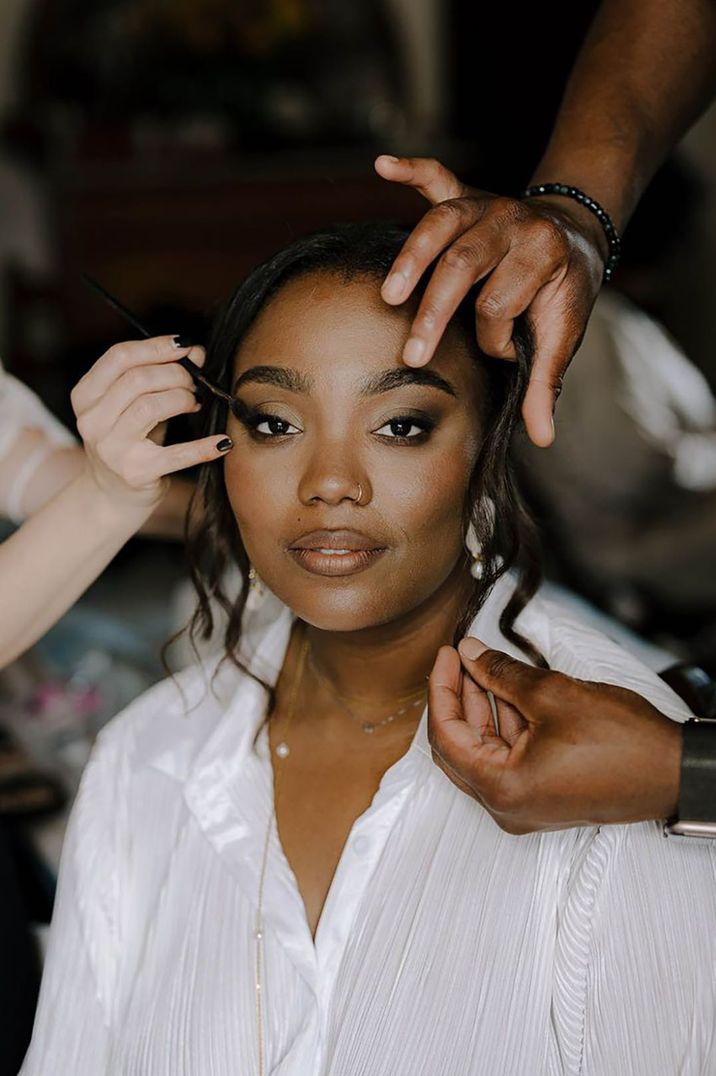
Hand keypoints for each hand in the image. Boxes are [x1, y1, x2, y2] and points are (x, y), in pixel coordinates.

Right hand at [71, 336, 231, 515]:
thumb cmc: (127, 440)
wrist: (112, 495)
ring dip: (182, 398)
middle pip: (137, 379)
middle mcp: (93, 422)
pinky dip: (204, 447)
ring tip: (194, 403)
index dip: (156, 346)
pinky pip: (177, 454)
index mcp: (85, 397)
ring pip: (151, 406)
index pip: (119, 357)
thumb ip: (157, 376)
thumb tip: (197, 351)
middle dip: (175, 374)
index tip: (184, 345)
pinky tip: (223, 442)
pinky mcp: (136, 473)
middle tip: (193, 381)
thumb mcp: (130, 405)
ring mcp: (112, 449)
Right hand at [375, 155, 606, 445]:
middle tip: (413, 355)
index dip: (496, 337)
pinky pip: (437, 178)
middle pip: (463, 265)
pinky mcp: (466, 195)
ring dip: (411, 259)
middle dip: (436, 313)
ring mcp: (486, 205)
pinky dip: (410, 169)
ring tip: (390, 296)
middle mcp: (513, 223)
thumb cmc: (561, 292)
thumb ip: (547, 383)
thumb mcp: (564, 335)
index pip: (501, 302)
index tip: (502, 351)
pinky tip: (383, 165)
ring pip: (441, 224)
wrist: (574, 234)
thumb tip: (542, 437)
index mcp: (543, 255)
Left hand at [428, 637, 681, 832]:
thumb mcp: (553, 695)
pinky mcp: (543, 795)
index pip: (446, 736)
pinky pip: (508, 758)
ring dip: (482, 708)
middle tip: (460, 658)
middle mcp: (506, 805)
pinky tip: (508, 690)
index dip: (442, 689)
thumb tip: (471, 654)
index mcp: (501, 789)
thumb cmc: (623, 744)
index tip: (447, 656)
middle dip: (458, 698)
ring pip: (485, 750)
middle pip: (460, 746)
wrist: (674, 772)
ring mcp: (525, 804)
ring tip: (484, 665)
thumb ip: (502, 673)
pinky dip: (505, 724)